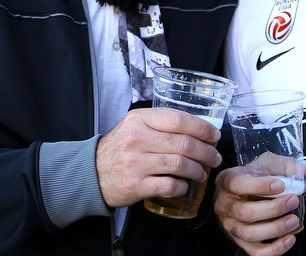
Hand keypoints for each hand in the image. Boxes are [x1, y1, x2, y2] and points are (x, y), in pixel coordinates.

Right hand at [95, 107, 222, 208]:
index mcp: (139, 119)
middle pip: (183, 143)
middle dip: (206, 152)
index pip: (178, 119)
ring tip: (202, 173)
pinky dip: (182, 187)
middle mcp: (137, 139)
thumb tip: (197, 128)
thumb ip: (160, 124)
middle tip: (214, 157)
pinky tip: (184, 186)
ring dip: (197, 170)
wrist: (91, 173)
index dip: (201, 127)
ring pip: (180, 164)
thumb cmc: (120, 148)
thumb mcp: (134, 126)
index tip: (214, 135)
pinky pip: (169, 185)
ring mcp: (136, 163)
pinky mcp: (136, 185)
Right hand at [214, 164, 305, 255]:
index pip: (237, 184)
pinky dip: (275, 248)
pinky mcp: (240, 242)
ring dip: (275, 228)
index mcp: (226, 181)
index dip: (259, 186)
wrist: (241, 193)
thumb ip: (286, 166)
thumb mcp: (265, 165)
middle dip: (273, 209)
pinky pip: (255, 252)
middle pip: (245, 212)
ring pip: (249, 233)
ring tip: (294, 220)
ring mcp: (230, 225)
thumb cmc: (252, 177)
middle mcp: (224, 205)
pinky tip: (289, 239)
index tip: (280, 185)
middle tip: (293, 201)